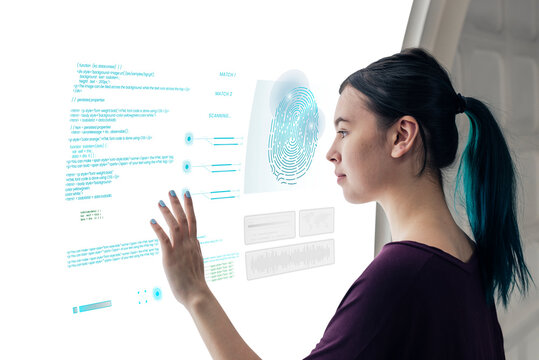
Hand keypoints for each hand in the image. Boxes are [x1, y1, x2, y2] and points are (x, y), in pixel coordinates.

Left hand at [150, 190, 208, 307]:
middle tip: (172, 191)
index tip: (186, 195)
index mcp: (195, 244)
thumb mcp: (197, 263)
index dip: (189, 206)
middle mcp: (189, 244)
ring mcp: (180, 249)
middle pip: (185, 218)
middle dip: (179, 203)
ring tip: (160, 202)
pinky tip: (151, 220)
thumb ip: (195, 251)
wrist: (196, 294)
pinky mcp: (170, 257)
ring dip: (167, 212)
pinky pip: (164, 239)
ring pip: (175, 225)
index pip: (193, 220)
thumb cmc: (195, 283)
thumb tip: (195, 245)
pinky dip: (157, 228)